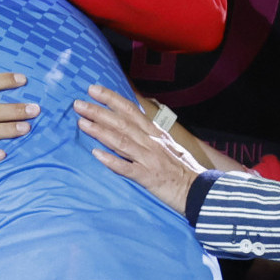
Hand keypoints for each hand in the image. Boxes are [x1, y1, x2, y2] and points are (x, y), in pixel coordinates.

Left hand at [73, 85, 204, 213]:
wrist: (201, 190)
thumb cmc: (183, 168)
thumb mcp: (168, 145)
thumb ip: (149, 134)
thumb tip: (131, 122)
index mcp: (155, 133)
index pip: (130, 110)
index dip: (111, 98)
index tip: (93, 89)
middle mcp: (151, 142)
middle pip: (121, 123)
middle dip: (98, 112)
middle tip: (78, 104)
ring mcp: (149, 159)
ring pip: (121, 141)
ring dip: (100, 131)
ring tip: (81, 123)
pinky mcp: (148, 178)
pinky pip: (127, 168)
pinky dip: (111, 161)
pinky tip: (96, 154)